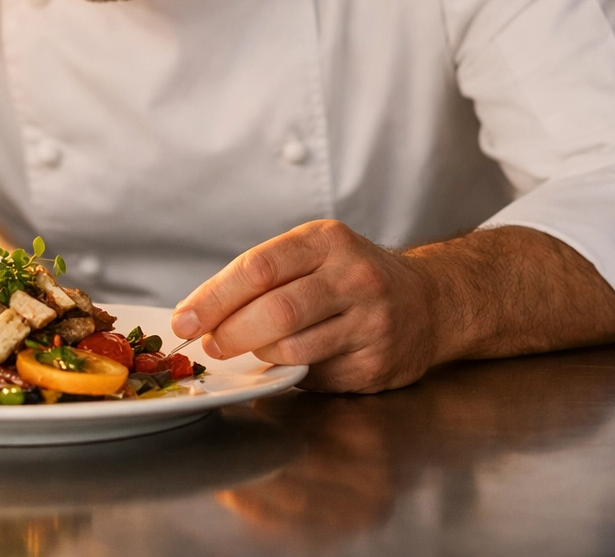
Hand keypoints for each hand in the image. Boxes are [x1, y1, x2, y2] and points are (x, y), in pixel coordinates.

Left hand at [170, 220, 443, 392]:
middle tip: (209, 343)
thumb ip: (266, 274)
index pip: (259, 268)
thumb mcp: (316, 251)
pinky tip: (294, 359)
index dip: (214, 297)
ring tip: (253, 348)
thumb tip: (200, 312)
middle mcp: (355, 277)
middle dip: (230, 332)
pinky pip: (316, 375)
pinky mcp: (377, 364)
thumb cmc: (353, 276)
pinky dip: (292, 371)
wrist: (430, 302)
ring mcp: (371, 323)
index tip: (184, 318)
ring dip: (259, 354)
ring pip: (292, 348)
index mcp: (328, 241)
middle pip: (275, 311)